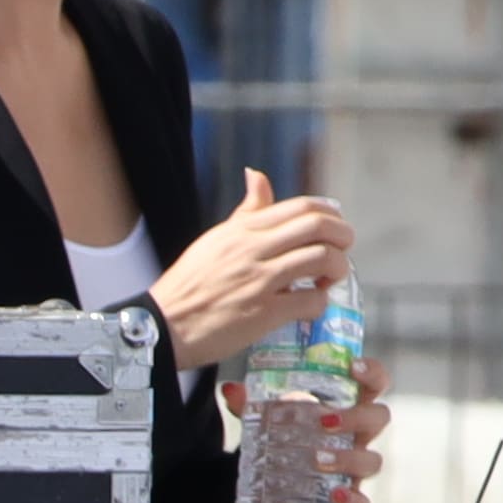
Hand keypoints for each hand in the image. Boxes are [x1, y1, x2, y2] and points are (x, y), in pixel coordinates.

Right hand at [151, 168, 354, 371]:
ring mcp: (259, 281)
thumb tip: (257, 174)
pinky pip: (311, 300)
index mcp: (242, 230)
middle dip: (343, 236)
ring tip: (330, 279)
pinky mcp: (263, 313)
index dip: (330, 213)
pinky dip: (321, 302)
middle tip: (342, 250)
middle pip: (318, 226)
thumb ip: (245, 212)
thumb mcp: (214, 240)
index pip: (302, 206)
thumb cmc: (188, 286)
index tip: (336, 226)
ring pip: (321, 259)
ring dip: (338, 269)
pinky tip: (312, 306)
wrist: (159, 327)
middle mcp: (253, 249)